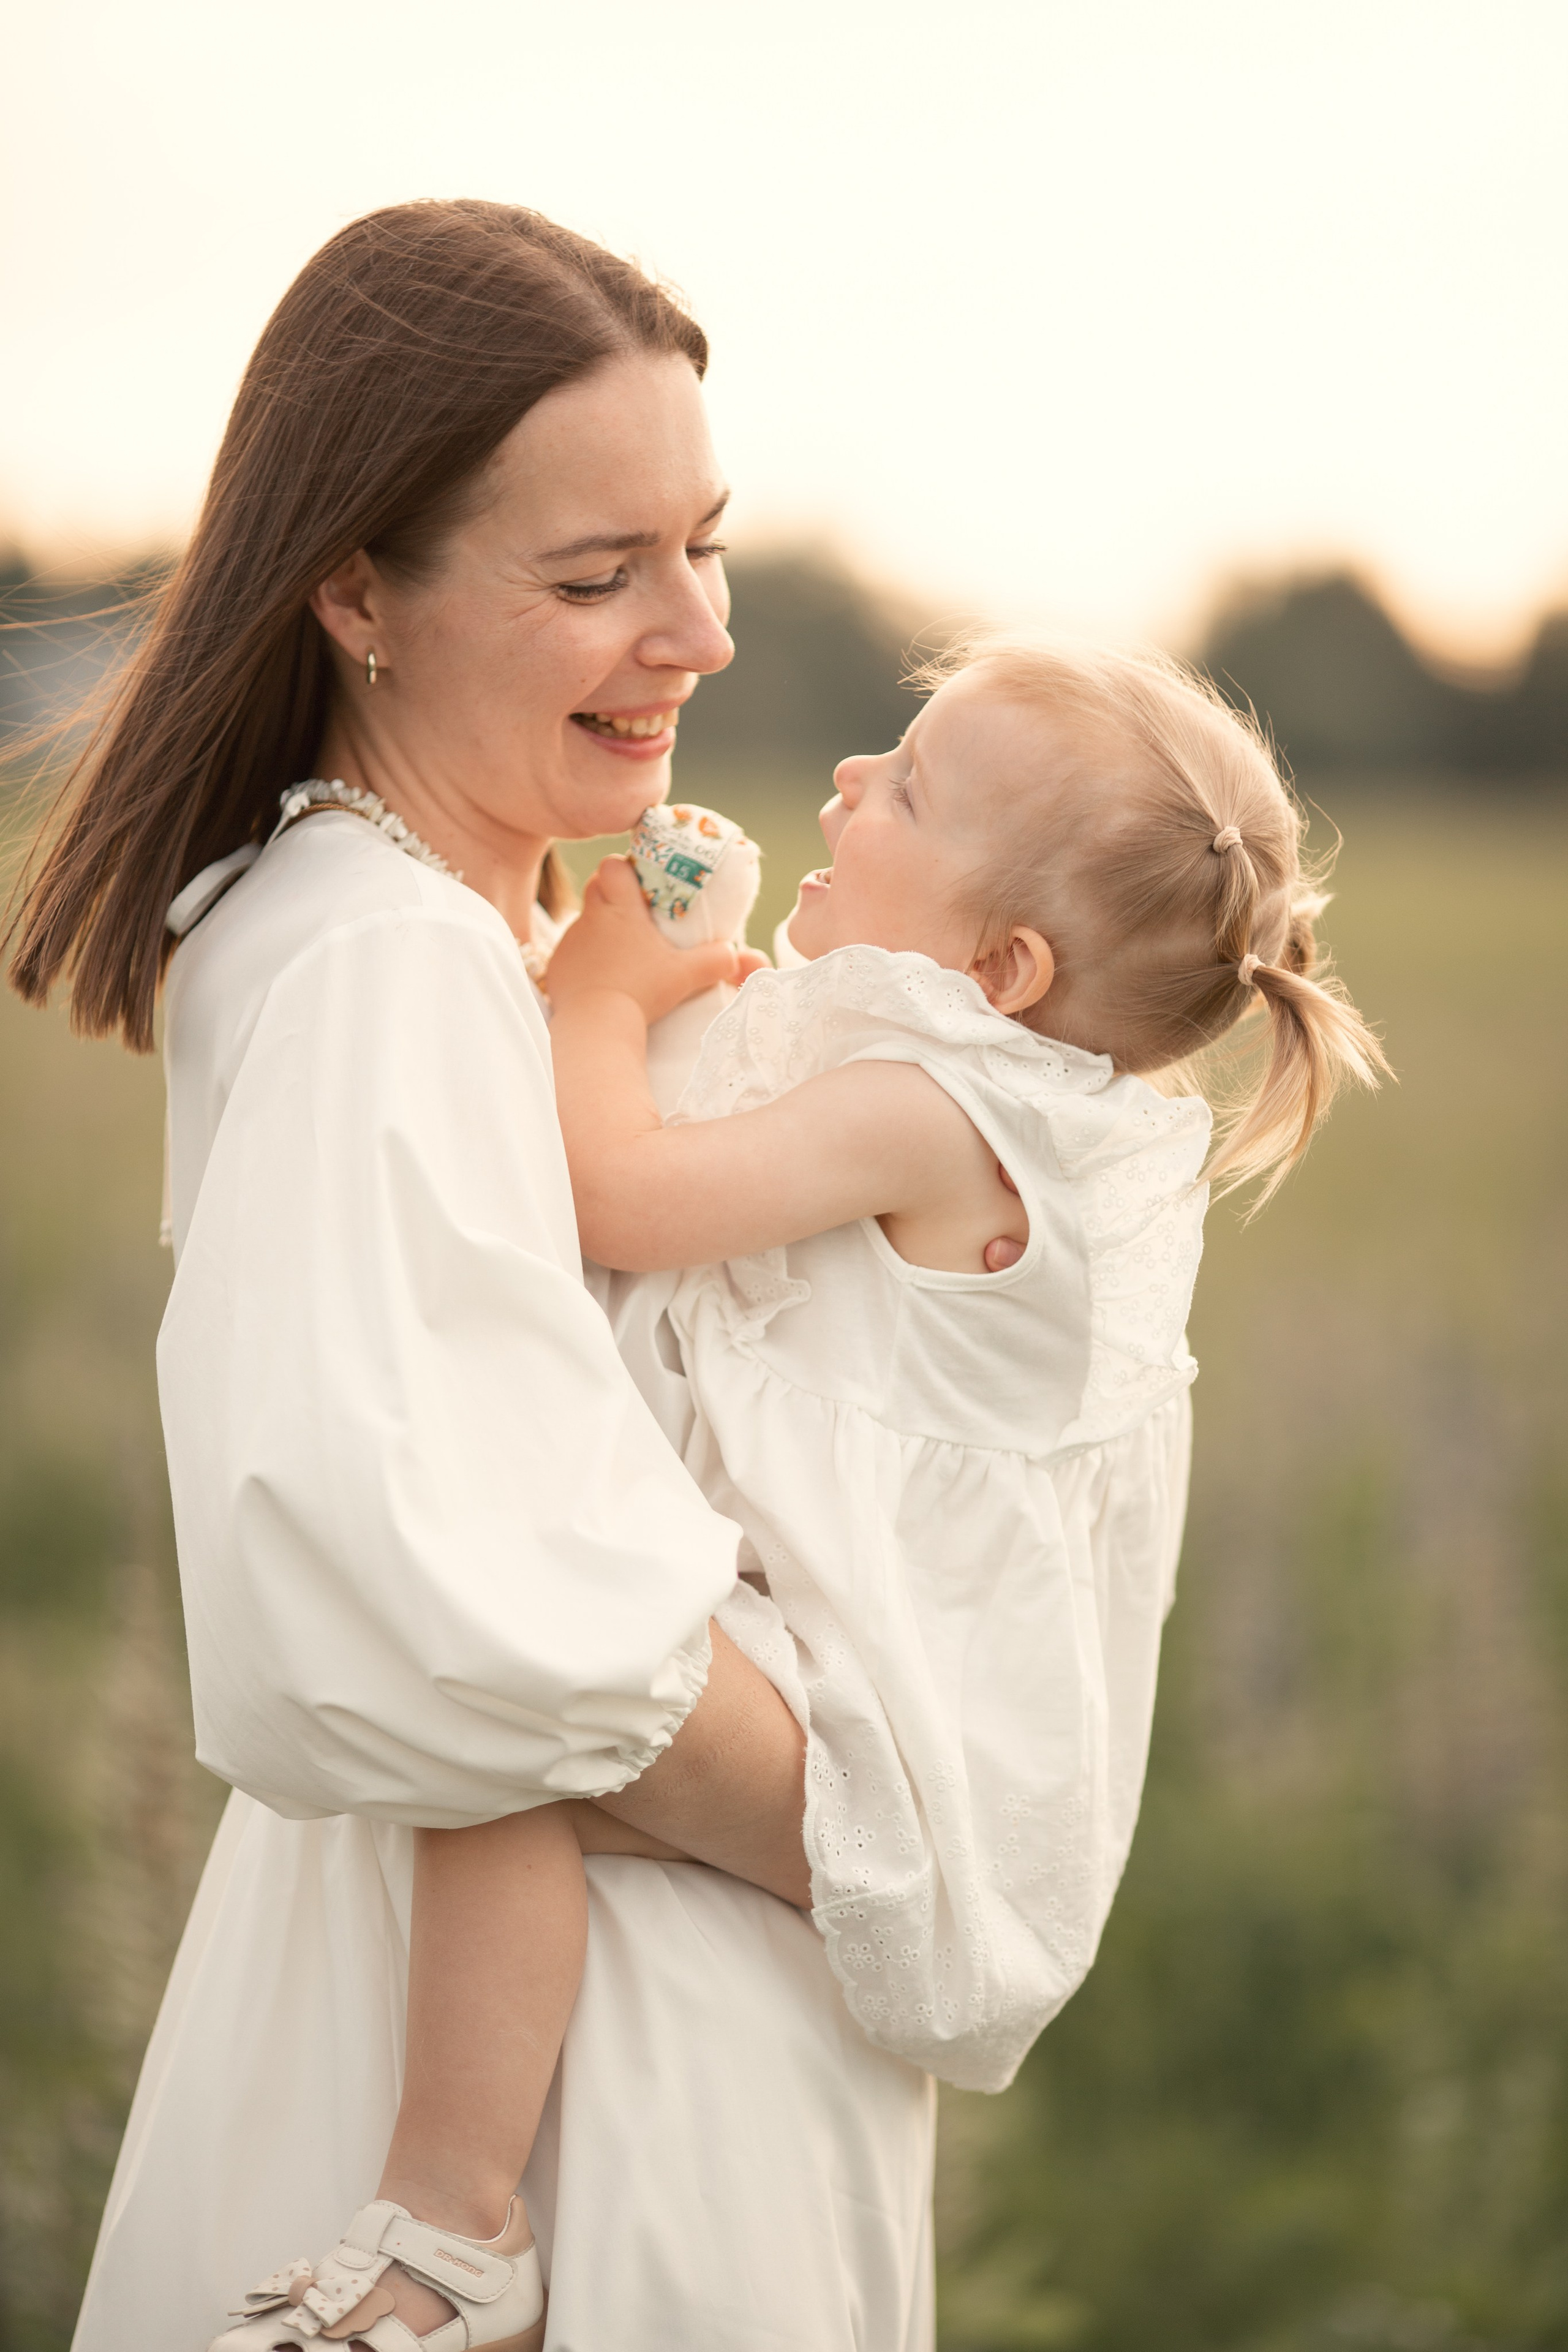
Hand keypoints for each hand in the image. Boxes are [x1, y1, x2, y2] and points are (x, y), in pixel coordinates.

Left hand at [544, 856, 765, 1023]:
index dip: (624, 869)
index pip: (612, 865)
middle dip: (613, 896)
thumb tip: (735, 955)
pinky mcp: (557, 968)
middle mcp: (590, 918)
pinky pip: (571, 955)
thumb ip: (715, 961)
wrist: (596, 1025)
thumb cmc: (642, 993)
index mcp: (620, 909)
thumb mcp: (686, 976)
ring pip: (584, 923)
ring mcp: (570, 942)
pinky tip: (601, 981)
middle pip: (595, 887)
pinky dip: (585, 963)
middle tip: (636, 919)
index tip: (641, 884)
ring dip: (601, 932)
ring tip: (622, 957)